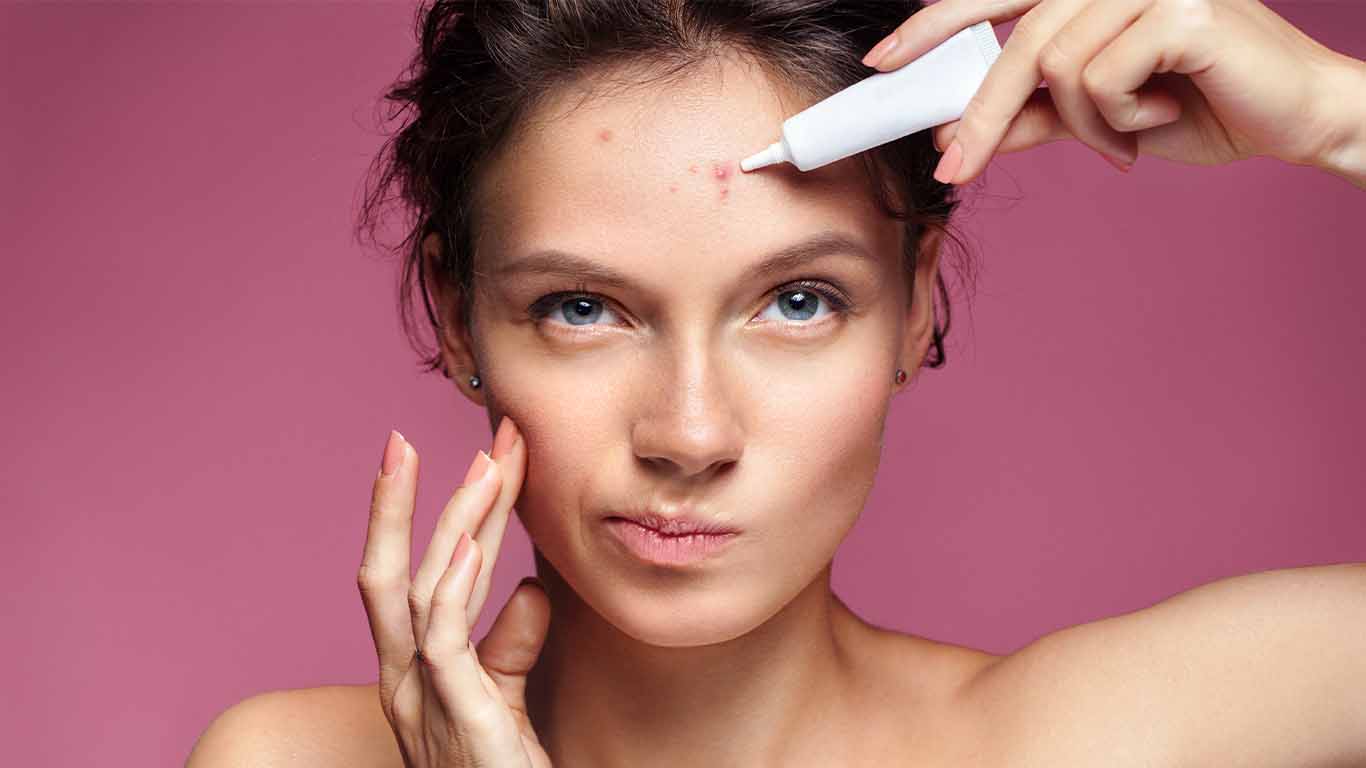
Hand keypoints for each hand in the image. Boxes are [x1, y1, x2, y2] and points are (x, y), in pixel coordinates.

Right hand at [358, 419, 552, 767]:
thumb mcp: (505, 701)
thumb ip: (510, 646)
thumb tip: (525, 586)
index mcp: (412, 671)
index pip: (404, 578)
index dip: (417, 517)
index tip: (445, 458)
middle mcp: (403, 680)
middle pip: (384, 574)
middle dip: (397, 502)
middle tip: (406, 438)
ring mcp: (422, 700)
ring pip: (420, 590)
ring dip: (454, 521)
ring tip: (485, 464)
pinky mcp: (457, 717)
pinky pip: (446, 640)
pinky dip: (456, 585)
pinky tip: (477, 540)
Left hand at [863, 0, 1365, 183]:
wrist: (1292, 119)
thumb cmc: (1196, 106)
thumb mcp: (1096, 117)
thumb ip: (1031, 116)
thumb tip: (954, 132)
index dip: (936, 24)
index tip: (883, 62)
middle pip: (1017, 42)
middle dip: (980, 116)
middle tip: (951, 171)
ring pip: (1056, 68)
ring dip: (1084, 125)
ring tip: (1127, 138)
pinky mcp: (1180, 6)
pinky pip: (1101, 79)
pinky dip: (1118, 121)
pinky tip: (1159, 120)